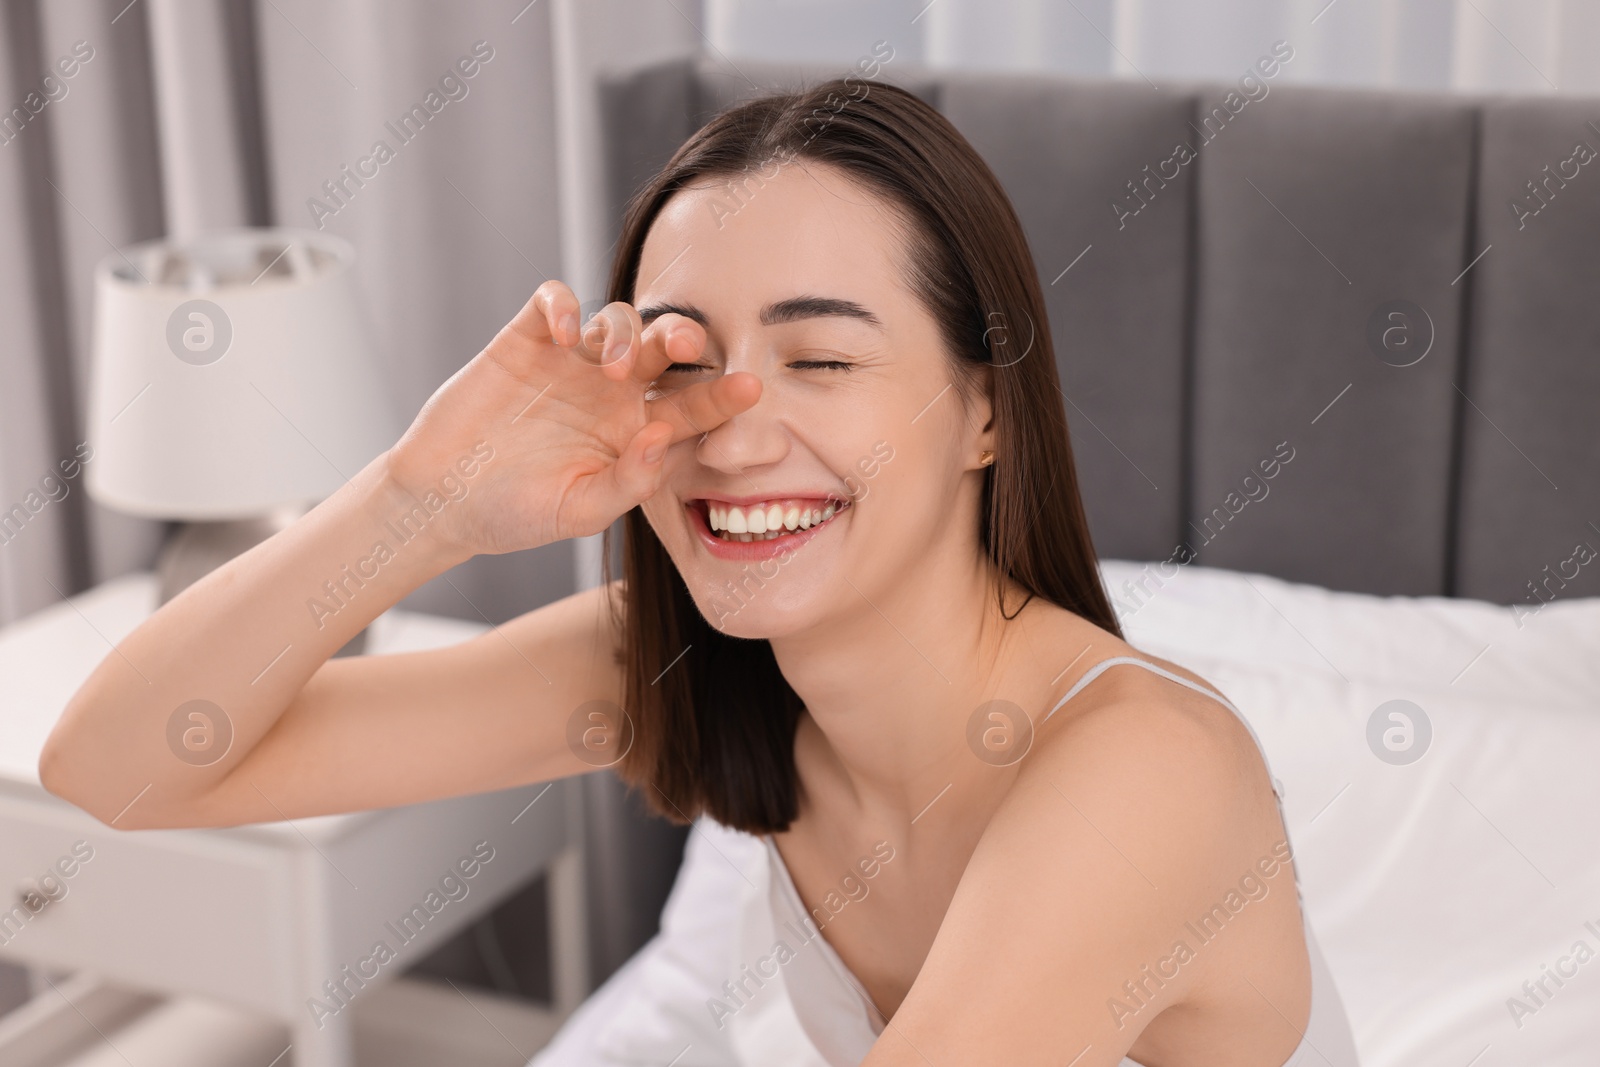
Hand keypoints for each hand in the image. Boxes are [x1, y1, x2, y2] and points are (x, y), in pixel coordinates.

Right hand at [383, 280, 758, 556]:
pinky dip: (562, 306)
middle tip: (685, 346)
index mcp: (637, 431)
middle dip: (684, 337)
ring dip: (623, 333)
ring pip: (617, 319)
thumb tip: (666, 438)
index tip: (750, 390)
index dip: (722, 396)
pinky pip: (552, 301)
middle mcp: (612, 390)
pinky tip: (562, 334)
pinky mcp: (526, 340)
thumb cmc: (516, 514)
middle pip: (664, 347)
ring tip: (611, 368)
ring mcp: (570, 362)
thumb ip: (630, 481)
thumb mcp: (579, 512)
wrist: (442, 502)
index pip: (693, 405)